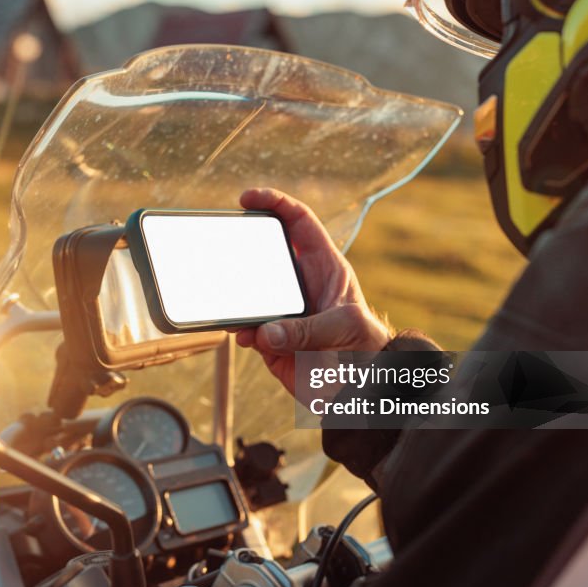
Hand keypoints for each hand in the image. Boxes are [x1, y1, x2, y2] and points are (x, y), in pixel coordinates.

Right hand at [235, 188, 391, 393]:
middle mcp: (299, 284)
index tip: (247, 198)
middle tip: (223, 248)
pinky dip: (243, 332)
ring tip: (235, 306)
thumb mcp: (343, 329)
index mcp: (323, 266)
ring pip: (250, 294)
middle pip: (265, 255)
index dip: (274, 203)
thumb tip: (264, 333)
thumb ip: (307, 330)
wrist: (362, 387)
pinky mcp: (271, 339)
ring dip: (239, 299)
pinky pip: (248, 330)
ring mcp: (282, 311)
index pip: (298, 222)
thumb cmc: (364, 346)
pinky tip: (248, 337)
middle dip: (243, 250)